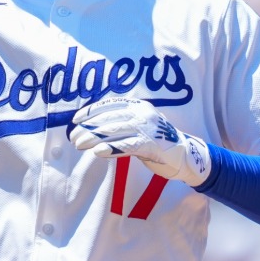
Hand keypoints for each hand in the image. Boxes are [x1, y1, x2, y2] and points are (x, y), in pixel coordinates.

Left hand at [69, 97, 211, 186]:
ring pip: (114, 131)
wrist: (185, 156)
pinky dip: (110, 148)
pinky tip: (97, 152)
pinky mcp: (152, 144)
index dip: (90, 111)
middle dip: (88, 128)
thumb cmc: (156, 141)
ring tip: (80, 145)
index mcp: (138, 106)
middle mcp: (142, 113)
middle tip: (74, 137)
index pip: (109, 104)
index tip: (75, 120)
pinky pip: (126, 145)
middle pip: (108, 118)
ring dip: (93, 138)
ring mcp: (148, 128)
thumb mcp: (138, 126)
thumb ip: (120, 123)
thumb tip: (90, 126)